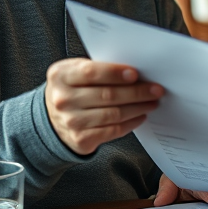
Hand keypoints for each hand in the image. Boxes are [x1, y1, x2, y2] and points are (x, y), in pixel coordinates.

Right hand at [45, 59, 163, 154]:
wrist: (51, 119)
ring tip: (152, 102)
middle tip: (156, 89)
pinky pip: (113, 130)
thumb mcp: (74, 72)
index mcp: (61, 76)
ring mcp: (71, 121)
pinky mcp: (81, 140)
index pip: (91, 73)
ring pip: (113, 114)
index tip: (136, 74)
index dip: (115, 73)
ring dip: (138, 108)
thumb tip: (134, 73)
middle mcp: (63, 99)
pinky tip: (140, 116)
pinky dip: (131, 123)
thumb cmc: (72, 89)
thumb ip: (98, 69)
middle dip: (137, 92)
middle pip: (107, 95)